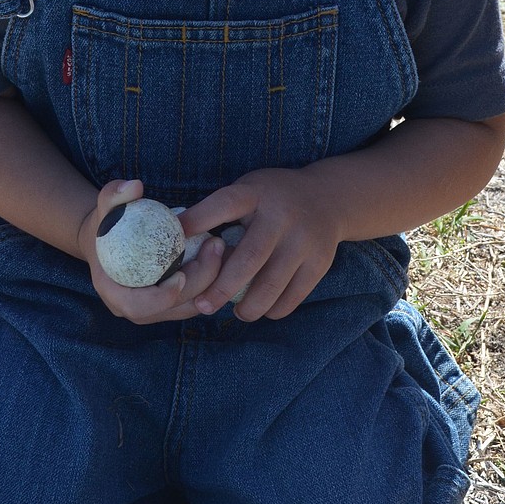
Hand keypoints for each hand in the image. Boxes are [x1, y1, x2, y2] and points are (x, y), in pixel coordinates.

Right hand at [81, 179, 225, 323]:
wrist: (107, 240)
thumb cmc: (106, 223)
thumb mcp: (105, 207)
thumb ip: (114, 195)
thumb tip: (134, 186)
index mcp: (113, 292)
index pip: (136, 306)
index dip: (160, 297)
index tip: (181, 274)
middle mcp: (134, 308)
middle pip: (172, 307)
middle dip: (199, 281)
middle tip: (215, 245)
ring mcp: (154, 310)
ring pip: (190, 307)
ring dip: (212, 281)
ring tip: (221, 246)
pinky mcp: (171, 305)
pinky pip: (196, 299)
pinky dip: (212, 281)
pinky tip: (222, 253)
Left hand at [179, 167, 344, 321]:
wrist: (329, 199)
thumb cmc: (272, 199)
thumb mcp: (248, 190)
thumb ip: (219, 212)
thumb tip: (179, 243)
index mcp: (256, 193)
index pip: (224, 205)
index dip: (198, 220)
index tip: (175, 238)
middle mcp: (282, 216)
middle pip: (248, 258)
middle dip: (221, 288)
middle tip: (202, 306)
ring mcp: (304, 240)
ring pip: (270, 285)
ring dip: (247, 307)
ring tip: (235, 312)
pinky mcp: (319, 262)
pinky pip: (292, 298)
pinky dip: (272, 309)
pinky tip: (261, 306)